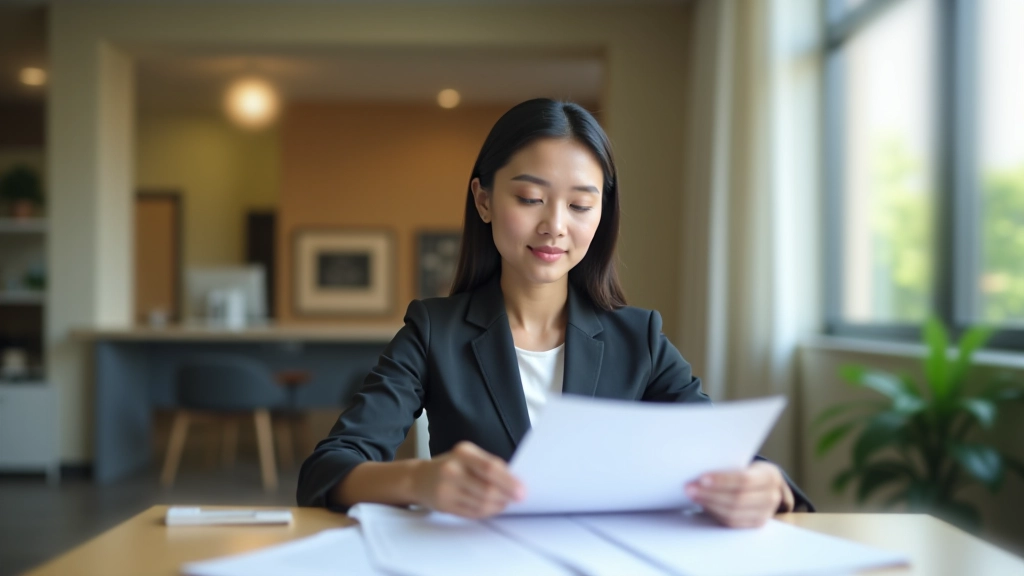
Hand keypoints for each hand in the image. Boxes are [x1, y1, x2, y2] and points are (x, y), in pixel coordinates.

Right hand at [411, 441, 525, 518]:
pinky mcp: (444, 505)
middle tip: (518, 499)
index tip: (522, 490)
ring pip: (481, 504)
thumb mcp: (468, 456)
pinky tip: (491, 508)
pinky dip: (487, 512)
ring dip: (498, 506)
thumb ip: (489, 465)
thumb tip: (515, 481)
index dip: (508, 481)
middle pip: (487, 489)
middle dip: (506, 496)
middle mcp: (452, 469)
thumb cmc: (451, 466)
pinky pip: (473, 513)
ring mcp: (446, 489)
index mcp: (463, 452)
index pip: (489, 467)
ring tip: (505, 503)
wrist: (419, 478)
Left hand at [684, 461, 793, 527]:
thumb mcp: (745, 463)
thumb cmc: (748, 470)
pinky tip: (703, 505)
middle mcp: (771, 496)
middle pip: (738, 499)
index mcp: (769, 476)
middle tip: (689, 488)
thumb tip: (699, 467)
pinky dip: (715, 513)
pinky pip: (732, 523)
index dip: (723, 480)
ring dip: (709, 504)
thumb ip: (728, 465)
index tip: (702, 478)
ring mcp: (765, 514)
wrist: (764, 486)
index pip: (744, 480)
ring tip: (692, 496)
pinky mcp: (755, 525)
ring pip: (733, 514)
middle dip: (710, 494)